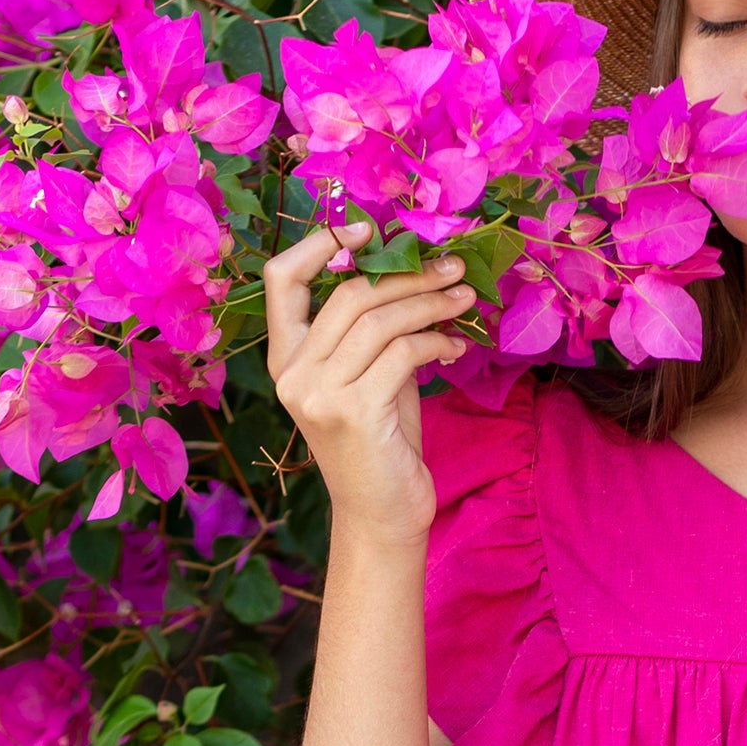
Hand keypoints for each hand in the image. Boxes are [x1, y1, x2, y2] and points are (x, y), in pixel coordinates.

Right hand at [264, 219, 474, 544]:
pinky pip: (402, 353)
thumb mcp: (371, 378)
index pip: (282, 280)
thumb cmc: (381, 445)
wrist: (383, 515)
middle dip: (407, 274)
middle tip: (451, 269)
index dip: (320, 244)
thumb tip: (417, 273)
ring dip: (430, 303)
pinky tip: (454, 346)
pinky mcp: (355, 413)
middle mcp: (293, 374)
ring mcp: (319, 394)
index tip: (369, 230)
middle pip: (348, 294)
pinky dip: (434, 341)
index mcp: (286, 358)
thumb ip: (376, 333)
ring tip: (464, 299)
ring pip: (378, 320)